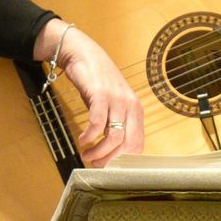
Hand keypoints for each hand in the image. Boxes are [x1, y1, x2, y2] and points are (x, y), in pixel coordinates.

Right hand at [34, 20, 143, 165]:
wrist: (84, 54)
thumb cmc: (97, 81)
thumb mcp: (111, 104)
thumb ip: (114, 123)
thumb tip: (109, 151)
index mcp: (136, 110)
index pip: (138, 144)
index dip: (123, 160)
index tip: (109, 166)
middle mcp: (130, 105)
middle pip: (128, 144)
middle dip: (110, 160)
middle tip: (95, 164)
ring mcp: (117, 99)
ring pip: (114, 137)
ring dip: (99, 152)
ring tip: (87, 155)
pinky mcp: (101, 95)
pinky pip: (98, 123)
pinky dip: (89, 136)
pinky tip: (82, 139)